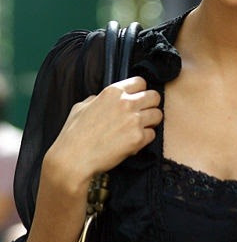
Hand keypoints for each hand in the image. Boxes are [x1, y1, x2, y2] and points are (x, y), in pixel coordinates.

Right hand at [47, 76, 161, 183]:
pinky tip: (133, 143)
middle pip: (155, 96)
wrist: (73, 160)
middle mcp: (126, 103)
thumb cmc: (73, 135)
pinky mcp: (138, 138)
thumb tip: (100, 99)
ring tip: (139, 130)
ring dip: (150, 123)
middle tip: (143, 115)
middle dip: (150, 105)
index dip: (140, 91)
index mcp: (112, 92)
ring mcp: (134, 120)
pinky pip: (152, 135)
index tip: (137, 100)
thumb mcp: (81, 107)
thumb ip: (96, 99)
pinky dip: (145, 140)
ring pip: (158, 115)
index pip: (140, 82)